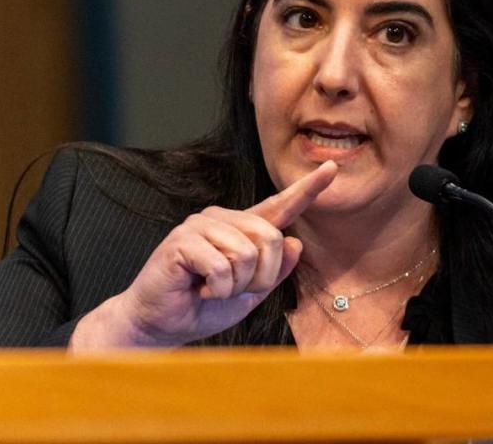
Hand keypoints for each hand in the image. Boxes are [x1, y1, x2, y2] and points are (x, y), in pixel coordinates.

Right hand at [69, 160, 337, 349]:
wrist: (160, 324)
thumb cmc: (202, 307)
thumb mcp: (249, 295)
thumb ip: (274, 272)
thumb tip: (295, 243)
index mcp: (241, 229)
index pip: (280, 207)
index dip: (308, 189)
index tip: (332, 168)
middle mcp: (222, 219)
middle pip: (271, 238)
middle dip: (261, 277)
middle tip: (232, 291)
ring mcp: (200, 226)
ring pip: (246, 254)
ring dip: (234, 286)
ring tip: (211, 290)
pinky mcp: (182, 241)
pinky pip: (221, 267)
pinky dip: (216, 289)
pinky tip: (198, 290)